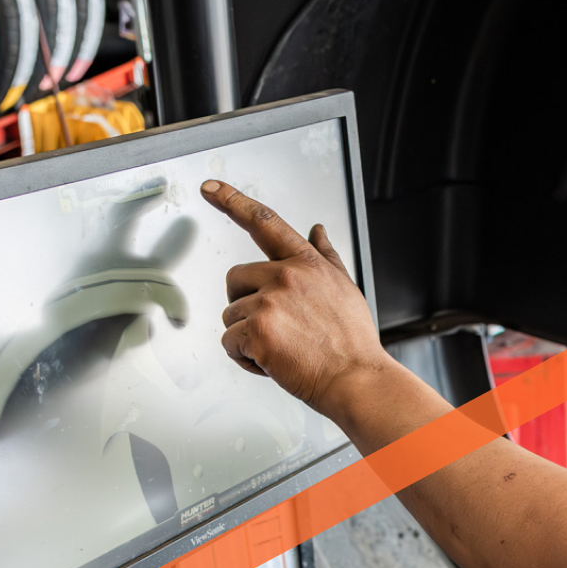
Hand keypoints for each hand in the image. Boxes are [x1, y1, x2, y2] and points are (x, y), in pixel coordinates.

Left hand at [201, 180, 392, 413]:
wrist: (356, 379)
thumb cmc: (352, 342)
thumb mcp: (344, 288)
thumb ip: (325, 255)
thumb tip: (317, 230)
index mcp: (307, 263)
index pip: (264, 221)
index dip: (232, 200)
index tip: (210, 188)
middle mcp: (287, 275)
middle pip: (235, 278)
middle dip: (244, 303)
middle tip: (273, 326)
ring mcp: (270, 301)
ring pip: (230, 315)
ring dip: (246, 336)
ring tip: (282, 348)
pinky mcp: (257, 330)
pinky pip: (229, 342)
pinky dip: (243, 357)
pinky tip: (272, 361)